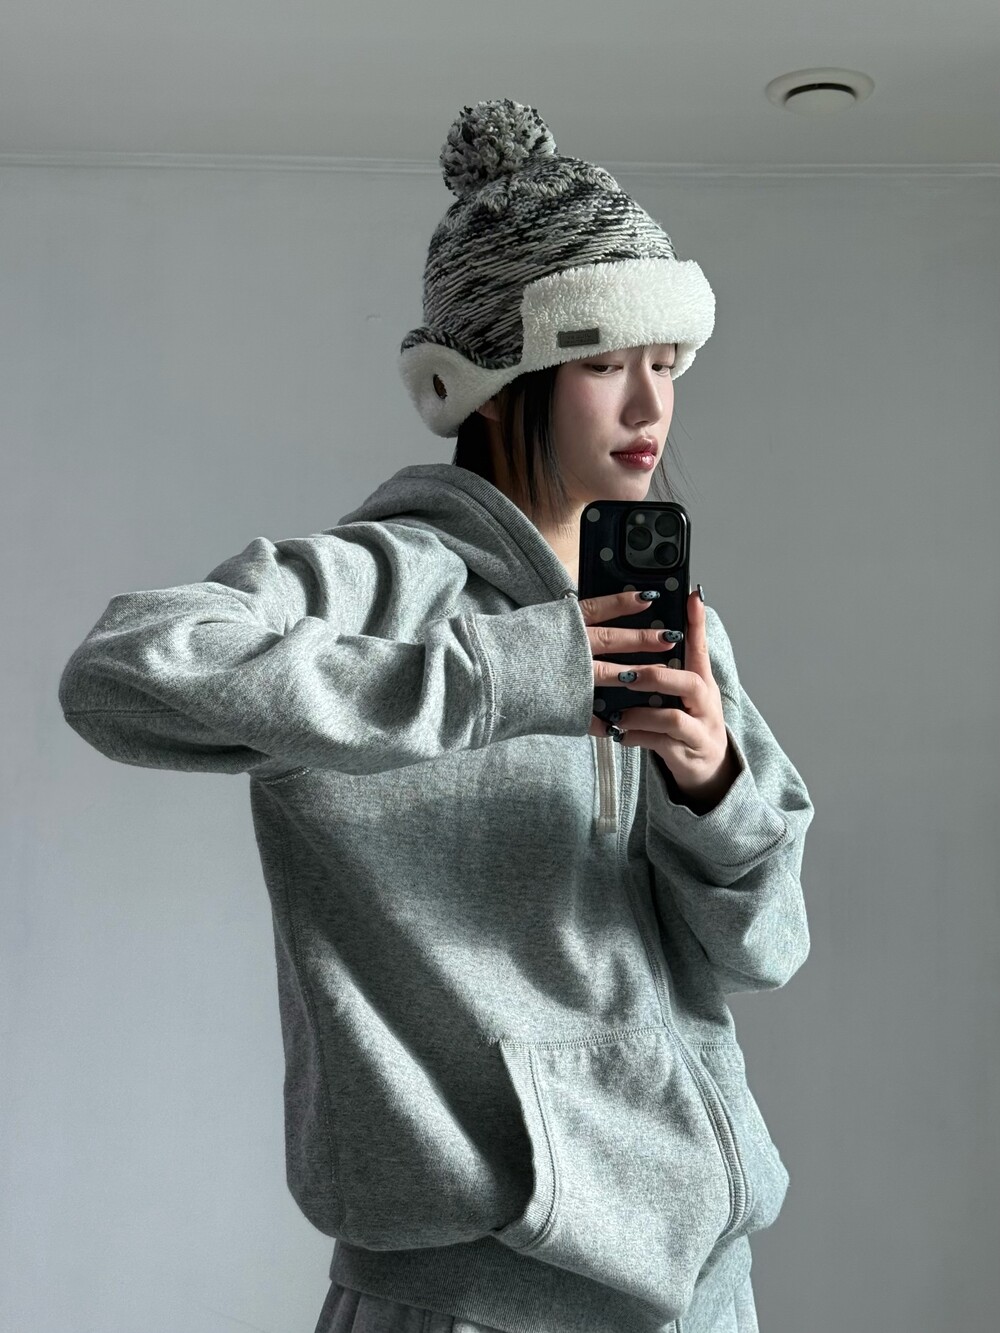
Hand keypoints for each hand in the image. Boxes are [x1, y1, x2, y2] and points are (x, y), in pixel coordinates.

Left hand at [580, 588, 738, 810]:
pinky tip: (620, 735)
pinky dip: (636, 737)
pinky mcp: (687, 755)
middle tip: (627, 675)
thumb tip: (651, 638)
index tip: (692, 597)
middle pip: (691, 683)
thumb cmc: (688, 725)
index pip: (701, 649)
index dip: (697, 624)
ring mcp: (700, 731)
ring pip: (672, 718)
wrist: (709, 770)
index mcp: (703, 684)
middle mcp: (706, 705)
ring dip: (640, 714)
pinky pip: (659, 744)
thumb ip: (669, 671)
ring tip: (619, 715)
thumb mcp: (685, 696)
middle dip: (656, 677)